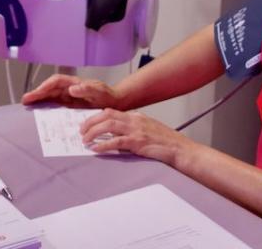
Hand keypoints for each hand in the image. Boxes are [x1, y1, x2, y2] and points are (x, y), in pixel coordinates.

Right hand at [21, 74, 121, 108]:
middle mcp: (69, 88)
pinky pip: (55, 104)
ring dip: (39, 99)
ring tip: (27, 105)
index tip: (36, 93)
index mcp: (74, 83)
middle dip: (37, 93)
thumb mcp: (100, 92)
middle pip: (49, 88)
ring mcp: (68, 96)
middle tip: (25, 100)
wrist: (114, 103)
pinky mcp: (69, 105)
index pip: (56, 82)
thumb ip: (87, 89)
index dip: (45, 86)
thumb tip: (72, 88)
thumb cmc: (108, 96)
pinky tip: (39, 112)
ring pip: (50, 96)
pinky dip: (46, 107)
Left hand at [80, 108, 197, 166]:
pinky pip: (116, 142)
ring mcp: (136, 130)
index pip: (111, 111)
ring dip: (93, 132)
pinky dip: (103, 145)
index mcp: (136, 116)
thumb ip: (133, 131)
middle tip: (81, 132)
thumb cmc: (166, 144)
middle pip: (106, 115)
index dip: (96, 117)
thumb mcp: (148, 131)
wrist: (181, 150)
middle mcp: (135, 120)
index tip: (86, 124)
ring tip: (84, 140)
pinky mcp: (138, 142)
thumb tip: (116, 138)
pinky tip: (95, 149)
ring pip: (108, 126)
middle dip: (90, 122)